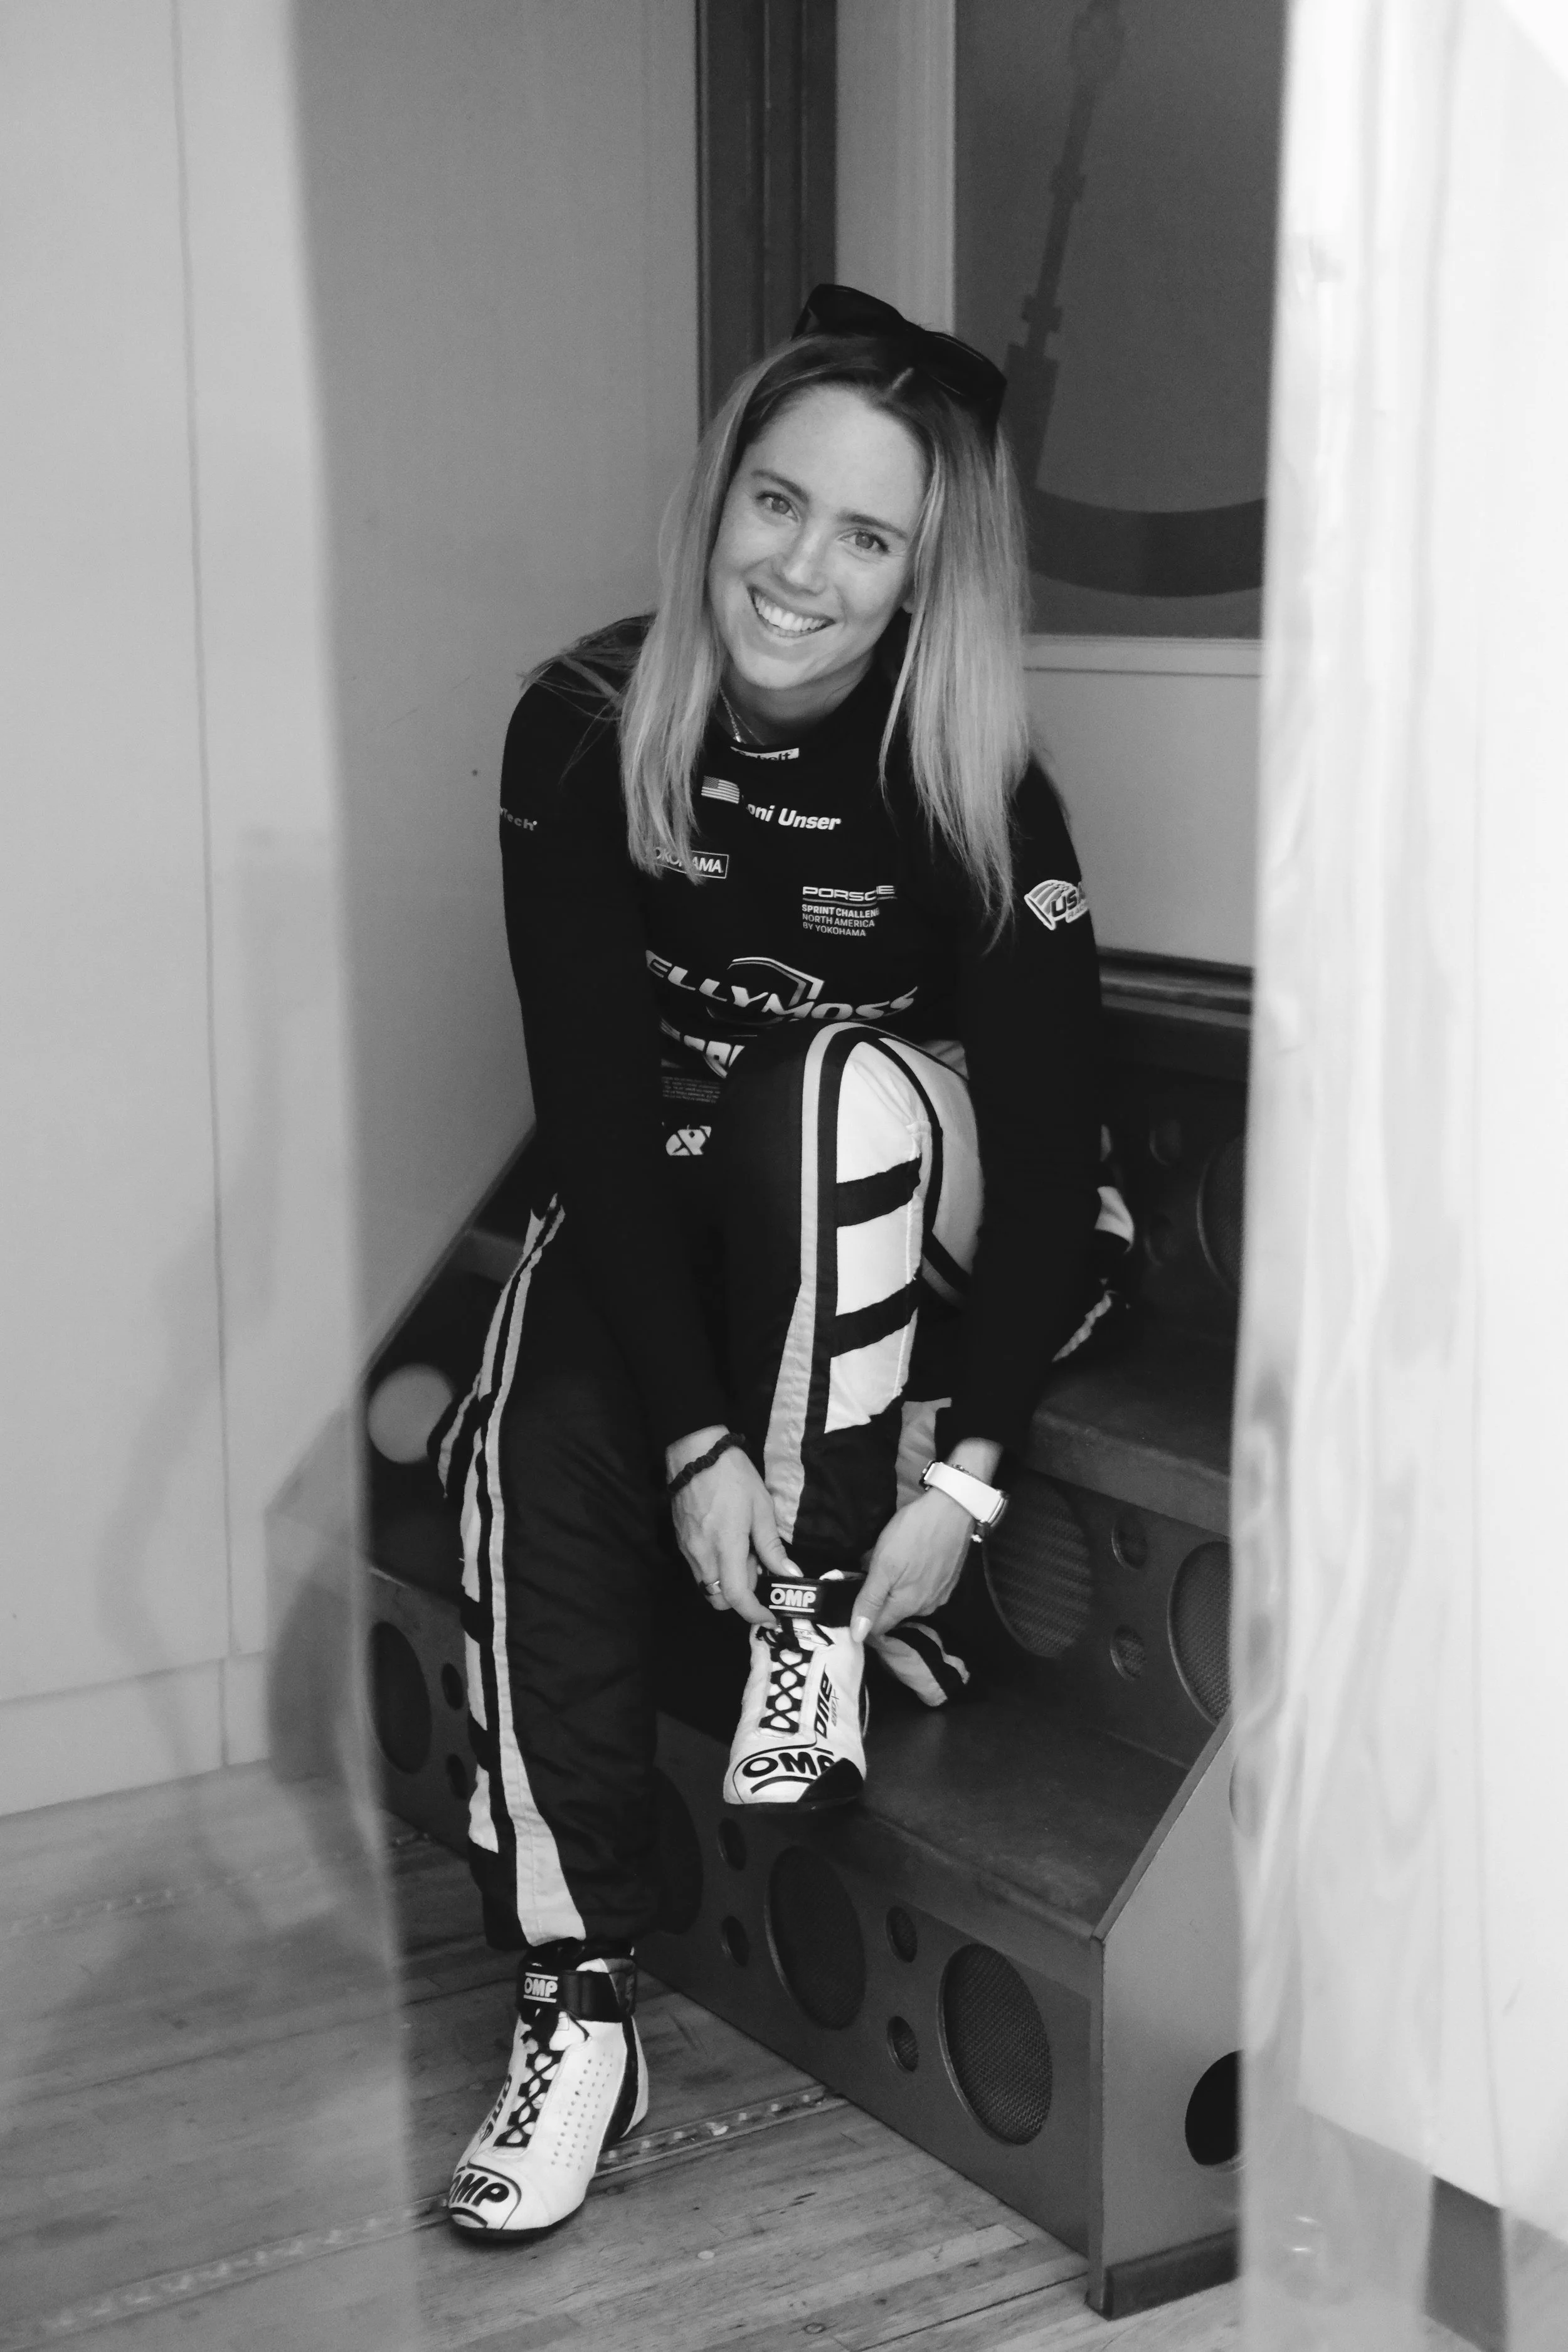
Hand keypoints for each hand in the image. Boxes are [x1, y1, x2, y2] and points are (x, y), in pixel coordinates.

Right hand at [667, 1427, 785, 1627]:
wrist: (694, 1452)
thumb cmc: (733, 1476)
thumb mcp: (761, 1507)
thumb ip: (772, 1546)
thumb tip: (789, 1574)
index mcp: (726, 1546)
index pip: (736, 1596)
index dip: (754, 1613)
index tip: (769, 1617)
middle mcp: (702, 1554)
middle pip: (719, 1599)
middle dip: (740, 1596)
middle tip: (757, 1569)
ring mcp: (688, 1549)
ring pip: (707, 1586)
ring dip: (727, 1582)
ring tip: (742, 1552)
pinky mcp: (680, 1541)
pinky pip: (698, 1569)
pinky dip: (715, 1568)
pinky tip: (727, 1544)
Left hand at [851, 1487, 974, 1642]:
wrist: (952, 1508)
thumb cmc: (912, 1534)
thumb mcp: (883, 1564)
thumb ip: (870, 1600)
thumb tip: (857, 1635)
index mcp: (908, 1606)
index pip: (877, 1628)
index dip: (862, 1618)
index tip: (851, 1599)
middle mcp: (926, 1607)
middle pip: (893, 1614)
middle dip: (879, 1600)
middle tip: (868, 1573)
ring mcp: (940, 1595)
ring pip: (908, 1602)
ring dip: (895, 1590)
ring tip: (889, 1565)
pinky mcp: (948, 1581)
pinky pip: (922, 1590)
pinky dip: (912, 1582)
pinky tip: (909, 1562)